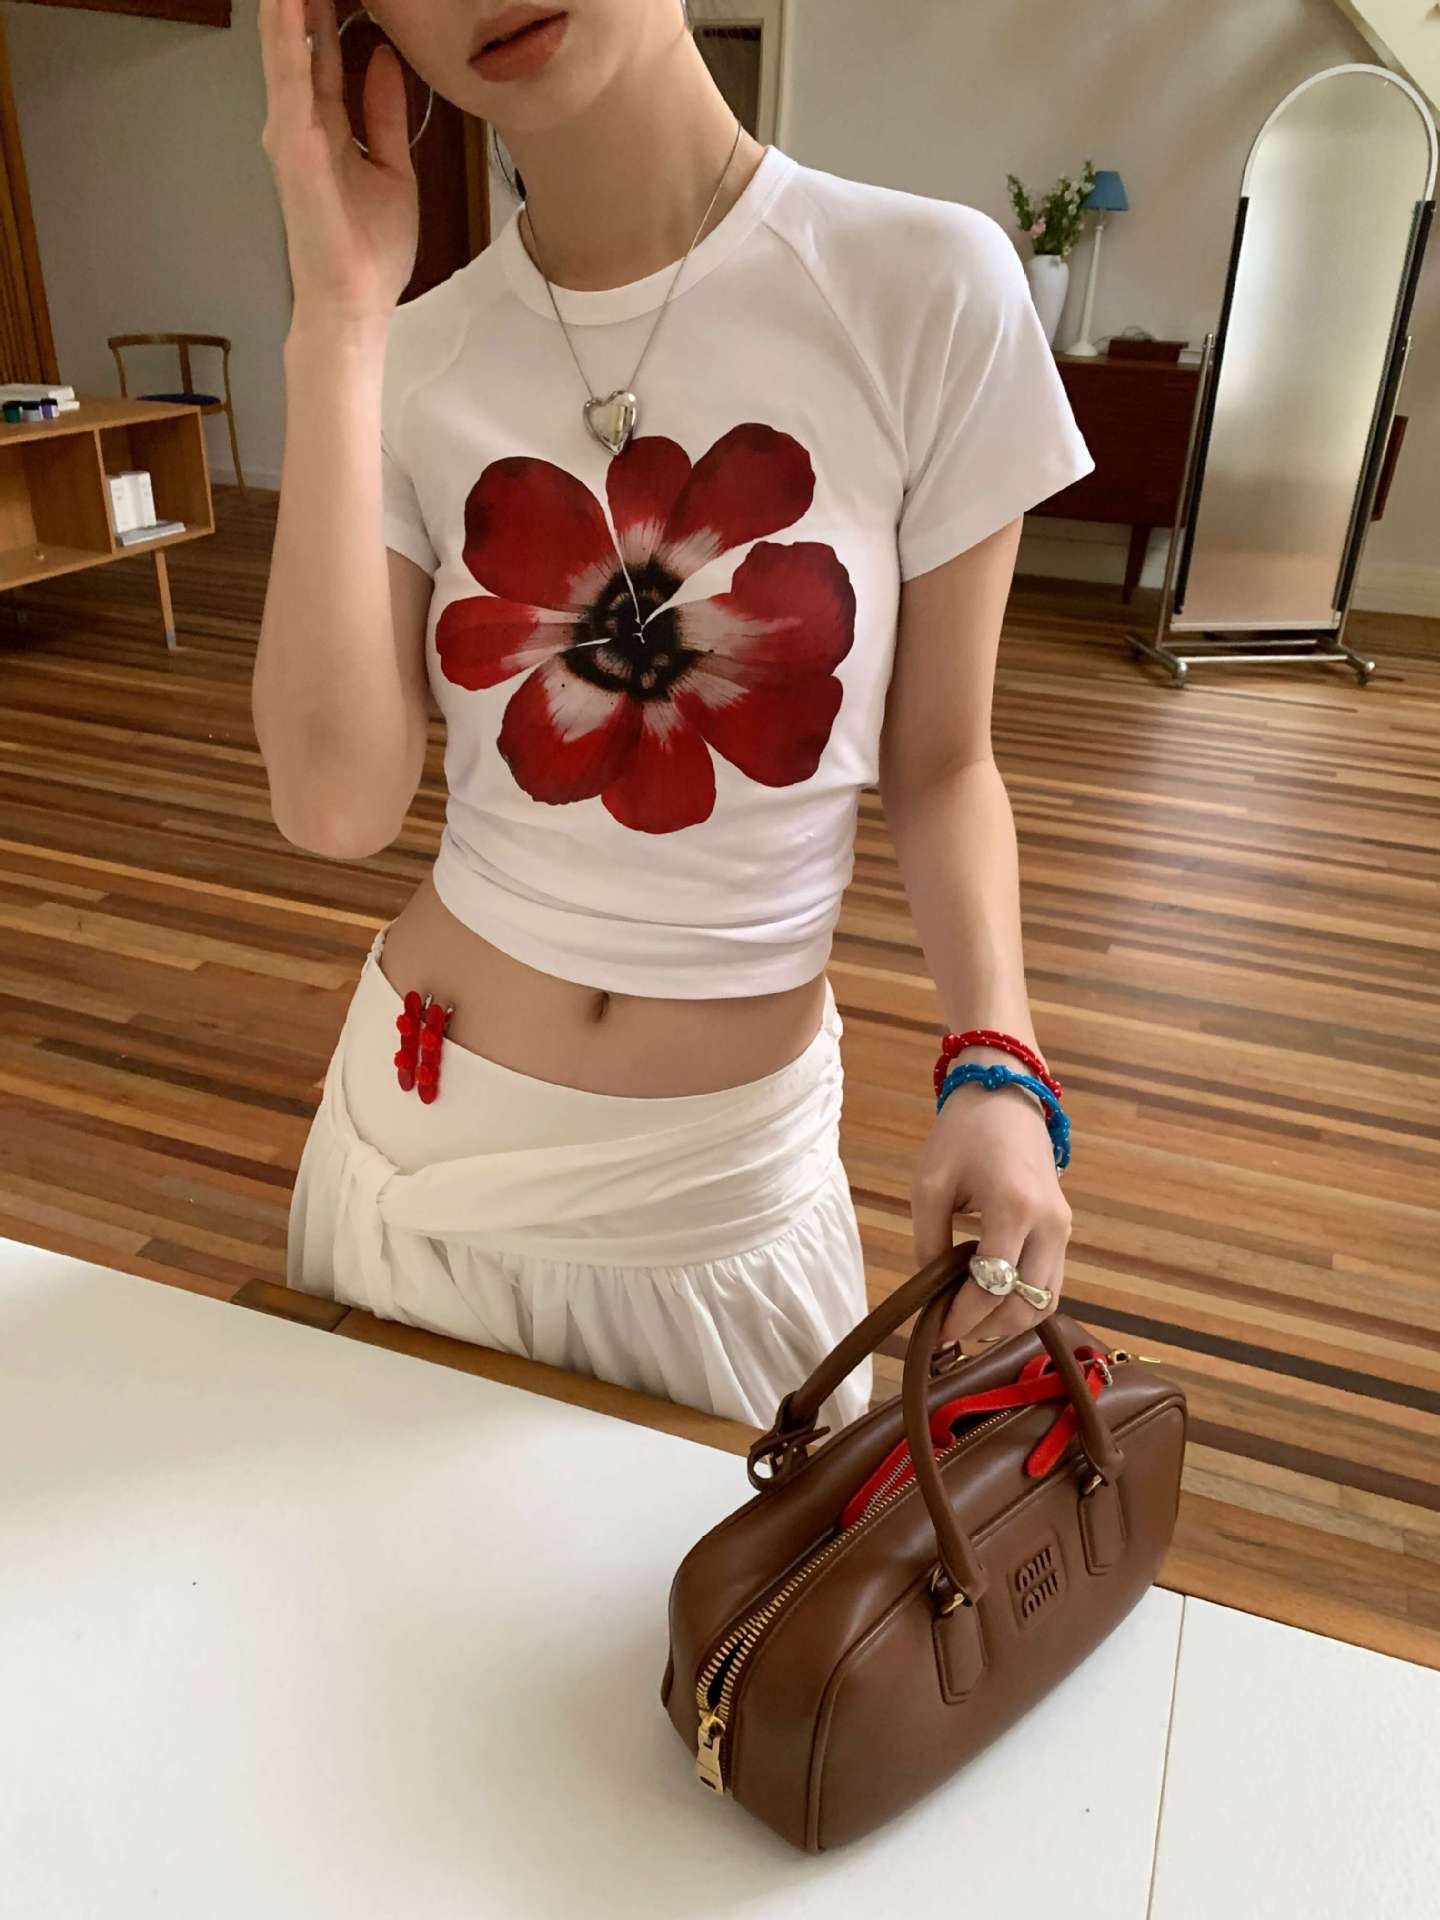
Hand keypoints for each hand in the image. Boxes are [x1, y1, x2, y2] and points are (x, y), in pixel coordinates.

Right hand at [259, 0, 418, 326]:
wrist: (356, 303)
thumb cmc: (368, 252)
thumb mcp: (393, 168)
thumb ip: (383, 114)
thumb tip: (381, 60)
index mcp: (328, 127)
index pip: (323, 52)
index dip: (326, 9)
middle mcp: (302, 124)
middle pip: (298, 41)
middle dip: (299, 1)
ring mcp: (293, 135)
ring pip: (286, 50)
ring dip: (287, 8)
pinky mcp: (294, 150)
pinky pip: (291, 83)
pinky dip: (289, 42)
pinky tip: (288, 6)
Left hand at [910, 1056, 1070, 1352]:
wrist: (1005, 1095)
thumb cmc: (962, 1134)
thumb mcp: (930, 1184)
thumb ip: (928, 1243)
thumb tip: (928, 1293)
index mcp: (1014, 1208)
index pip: (992, 1287)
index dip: (961, 1317)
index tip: (934, 1331)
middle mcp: (1049, 1224)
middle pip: (1024, 1305)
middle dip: (985, 1326)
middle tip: (948, 1327)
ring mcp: (1063, 1228)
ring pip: (1045, 1302)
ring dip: (1007, 1321)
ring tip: (968, 1317)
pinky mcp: (1065, 1228)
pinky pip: (1051, 1283)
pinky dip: (1023, 1301)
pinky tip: (990, 1298)